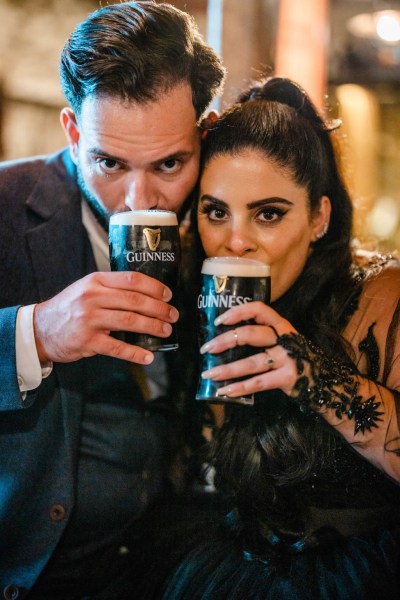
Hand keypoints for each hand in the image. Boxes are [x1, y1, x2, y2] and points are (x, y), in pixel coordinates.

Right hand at [33, 271, 178, 364]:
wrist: (40, 329)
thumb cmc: (70, 308)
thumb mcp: (87, 288)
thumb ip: (112, 288)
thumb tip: (147, 293)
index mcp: (96, 281)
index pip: (132, 279)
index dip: (154, 287)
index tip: (168, 294)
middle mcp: (93, 298)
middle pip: (135, 301)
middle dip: (159, 308)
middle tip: (173, 315)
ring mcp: (89, 320)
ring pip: (130, 321)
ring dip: (152, 327)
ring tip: (165, 331)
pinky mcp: (87, 341)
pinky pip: (118, 348)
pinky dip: (135, 353)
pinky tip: (148, 356)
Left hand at [199, 301, 299, 396]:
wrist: (323, 382)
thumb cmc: (294, 358)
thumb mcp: (282, 341)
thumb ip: (261, 336)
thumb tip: (224, 340)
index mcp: (281, 325)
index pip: (259, 309)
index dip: (238, 312)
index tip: (219, 321)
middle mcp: (286, 339)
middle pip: (252, 334)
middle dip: (225, 341)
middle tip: (206, 349)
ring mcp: (288, 359)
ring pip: (252, 362)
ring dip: (227, 369)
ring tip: (208, 374)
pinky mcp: (288, 378)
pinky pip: (258, 383)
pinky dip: (239, 388)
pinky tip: (224, 391)